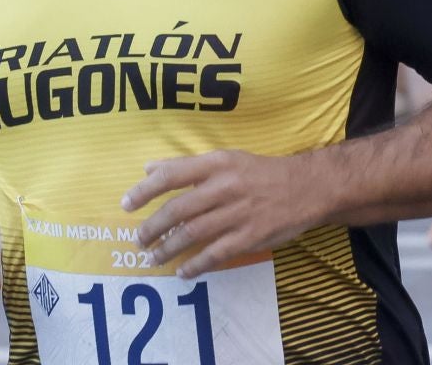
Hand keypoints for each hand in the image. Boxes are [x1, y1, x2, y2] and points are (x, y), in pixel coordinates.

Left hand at [123, 150, 317, 279]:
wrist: (305, 188)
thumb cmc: (259, 173)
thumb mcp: (226, 158)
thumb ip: (187, 165)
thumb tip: (148, 168)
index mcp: (217, 163)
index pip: (172, 174)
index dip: (145, 190)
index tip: (126, 204)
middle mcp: (225, 187)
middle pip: (178, 209)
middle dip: (152, 227)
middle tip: (138, 240)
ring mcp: (238, 213)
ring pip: (192, 234)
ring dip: (168, 249)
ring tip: (154, 258)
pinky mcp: (249, 236)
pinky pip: (215, 254)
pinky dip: (195, 266)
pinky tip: (183, 272)